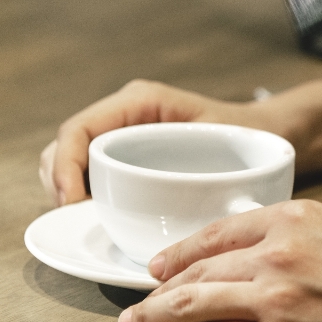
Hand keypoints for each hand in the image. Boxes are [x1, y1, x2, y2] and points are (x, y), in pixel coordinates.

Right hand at [39, 79, 270, 205]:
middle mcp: (124, 115)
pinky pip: (87, 173)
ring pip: (69, 159)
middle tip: (73, 217)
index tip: (72, 203)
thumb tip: (228, 209)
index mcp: (142, 103)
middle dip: (58, 180)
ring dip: (65, 189)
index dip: (66, 166)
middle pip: (65, 144)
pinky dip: (80, 195)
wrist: (262, 134)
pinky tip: (94, 218)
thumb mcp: (234, 148)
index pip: (80, 128)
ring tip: (81, 219)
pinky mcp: (123, 158)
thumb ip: (224, 174)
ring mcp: (120, 136)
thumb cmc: (249, 138)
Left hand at [117, 199, 321, 321]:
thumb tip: (249, 250)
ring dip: (158, 317)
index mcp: (296, 216)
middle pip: (200, 268)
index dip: (181, 251)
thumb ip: (293, 233)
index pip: (219, 230)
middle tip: (139, 298)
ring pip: (196, 303)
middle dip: (160, 287)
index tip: (160, 263)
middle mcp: (280, 252)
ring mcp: (277, 296)